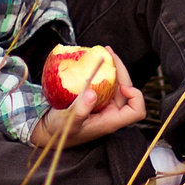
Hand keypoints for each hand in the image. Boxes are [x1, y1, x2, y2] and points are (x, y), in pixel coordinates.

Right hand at [28, 52, 146, 150]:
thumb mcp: (68, 121)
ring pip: (116, 85)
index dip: (135, 96)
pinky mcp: (95, 99)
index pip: (136, 111)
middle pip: (127, 90)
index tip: (121, 86)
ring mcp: (103, 105)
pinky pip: (104, 83)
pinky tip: (93, 61)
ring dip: (112, 68)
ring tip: (103, 52)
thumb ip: (80, 110)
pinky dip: (101, 72)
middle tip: (108, 53)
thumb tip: (92, 93)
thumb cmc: (59, 132)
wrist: (48, 132)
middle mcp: (110, 112)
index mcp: (110, 121)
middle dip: (120, 70)